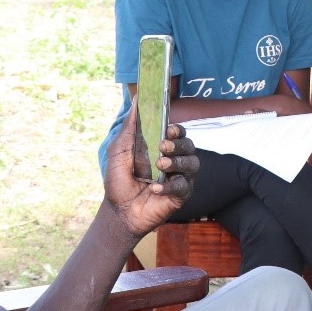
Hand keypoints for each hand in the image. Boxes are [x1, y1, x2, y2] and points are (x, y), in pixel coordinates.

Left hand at [103, 115, 198, 236]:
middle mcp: (175, 161)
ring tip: (161, 165)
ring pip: (193, 163)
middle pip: (190, 145)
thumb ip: (129, 127)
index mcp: (162, 148)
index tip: (168, 129)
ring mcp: (179, 178)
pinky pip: (184, 186)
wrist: (118, 210)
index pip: (179, 133)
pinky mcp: (181, 195)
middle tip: (163, 147)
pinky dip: (170, 185)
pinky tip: (155, 188)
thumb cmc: (119, 180)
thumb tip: (136, 100)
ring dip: (178, 162)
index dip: (177, 129)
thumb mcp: (119, 150)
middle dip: (178, 144)